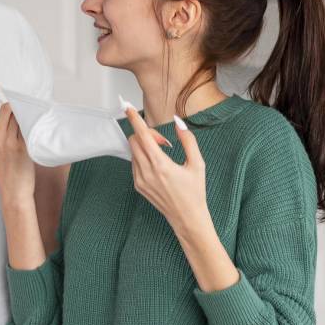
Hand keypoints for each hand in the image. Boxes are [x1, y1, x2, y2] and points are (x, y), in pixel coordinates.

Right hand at [0, 83, 35, 206]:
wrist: (13, 192)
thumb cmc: (6, 171)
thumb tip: (9, 113)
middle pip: (7, 109)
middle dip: (15, 104)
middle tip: (23, 104)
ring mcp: (9, 143)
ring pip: (19, 116)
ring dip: (26, 112)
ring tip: (32, 113)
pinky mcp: (22, 148)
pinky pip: (28, 128)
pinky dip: (32, 122)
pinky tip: (37, 121)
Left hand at [124, 106, 210, 237]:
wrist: (187, 218)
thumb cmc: (195, 192)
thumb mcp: (197, 164)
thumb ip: (188, 140)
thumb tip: (178, 121)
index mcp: (161, 165)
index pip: (143, 135)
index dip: (134, 119)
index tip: (127, 106)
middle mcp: (147, 172)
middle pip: (134, 140)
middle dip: (146, 134)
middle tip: (163, 142)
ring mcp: (140, 180)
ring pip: (133, 151)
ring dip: (145, 146)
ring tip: (163, 155)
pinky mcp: (137, 186)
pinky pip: (134, 163)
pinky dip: (143, 157)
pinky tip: (158, 165)